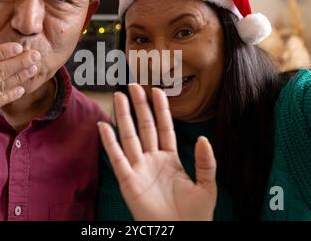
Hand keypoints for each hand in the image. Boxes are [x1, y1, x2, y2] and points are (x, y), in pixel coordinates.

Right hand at [98, 84, 216, 220]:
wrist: (181, 232)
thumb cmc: (195, 214)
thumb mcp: (207, 185)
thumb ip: (206, 162)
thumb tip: (204, 138)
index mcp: (171, 159)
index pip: (164, 128)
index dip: (161, 109)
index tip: (158, 90)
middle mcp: (153, 160)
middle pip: (144, 127)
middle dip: (140, 106)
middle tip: (134, 85)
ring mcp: (139, 169)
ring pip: (129, 137)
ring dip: (124, 117)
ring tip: (119, 97)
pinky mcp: (129, 182)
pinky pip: (117, 159)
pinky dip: (109, 143)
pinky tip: (103, 126)